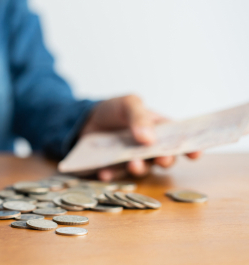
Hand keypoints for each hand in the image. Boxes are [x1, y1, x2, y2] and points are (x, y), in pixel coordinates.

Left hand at [81, 95, 201, 180]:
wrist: (84, 120)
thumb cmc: (112, 110)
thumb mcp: (127, 104)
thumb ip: (139, 116)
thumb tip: (149, 139)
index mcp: (158, 129)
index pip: (179, 138)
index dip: (190, 147)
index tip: (195, 154)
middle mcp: (149, 148)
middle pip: (164, 158)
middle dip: (165, 160)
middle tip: (162, 159)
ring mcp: (132, 160)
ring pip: (143, 169)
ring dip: (139, 168)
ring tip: (133, 164)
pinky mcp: (114, 168)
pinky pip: (115, 175)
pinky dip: (111, 174)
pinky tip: (104, 172)